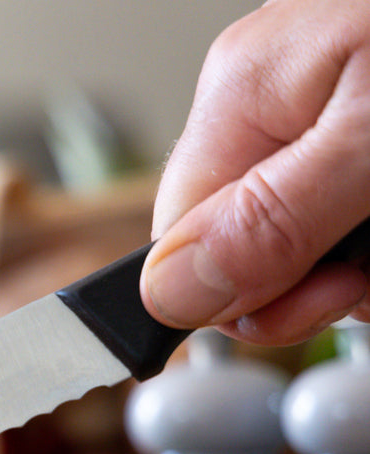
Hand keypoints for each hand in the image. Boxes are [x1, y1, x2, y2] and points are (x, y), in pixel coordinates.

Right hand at [143, 0, 369, 343]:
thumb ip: (274, 220)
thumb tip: (167, 291)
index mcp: (246, 96)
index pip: (182, 243)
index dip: (249, 294)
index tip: (331, 293)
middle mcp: (274, 101)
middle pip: (250, 248)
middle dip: (325, 279)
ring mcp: (330, 110)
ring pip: (313, 244)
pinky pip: (357, 214)